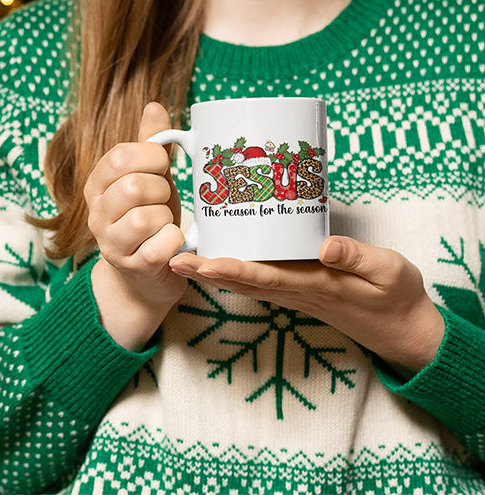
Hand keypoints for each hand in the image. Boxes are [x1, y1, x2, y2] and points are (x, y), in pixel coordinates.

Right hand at [85, 102, 185, 350]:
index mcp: (97, 184)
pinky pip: (161, 245)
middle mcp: (96, 214)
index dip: (151, 157)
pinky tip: (171, 243)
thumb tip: (154, 105)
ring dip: (167, 218)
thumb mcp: (151, 177)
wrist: (146, 274)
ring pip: (146, 217)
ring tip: (165, 224)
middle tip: (164, 201)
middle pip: (133, 186)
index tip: (162, 168)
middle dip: (161, 190)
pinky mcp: (132, 267)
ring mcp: (110, 243)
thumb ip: (151, 144)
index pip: (119, 157)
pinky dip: (175, 241)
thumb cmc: (151, 218)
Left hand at [169, 236, 444, 376]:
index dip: (230, 270)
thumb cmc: (395, 297)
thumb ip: (358, 257)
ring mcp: (295, 293)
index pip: (265, 277)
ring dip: (214, 273)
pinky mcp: (298, 289)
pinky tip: (219, 260)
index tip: (201, 263)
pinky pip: (259, 281)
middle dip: (208, 272)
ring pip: (247, 283)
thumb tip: (325, 244)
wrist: (399, 328)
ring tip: (184, 258)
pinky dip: (234, 272)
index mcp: (316, 284)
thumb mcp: (389, 271)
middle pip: (244, 281)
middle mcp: (297, 291)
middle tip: (173, 259)